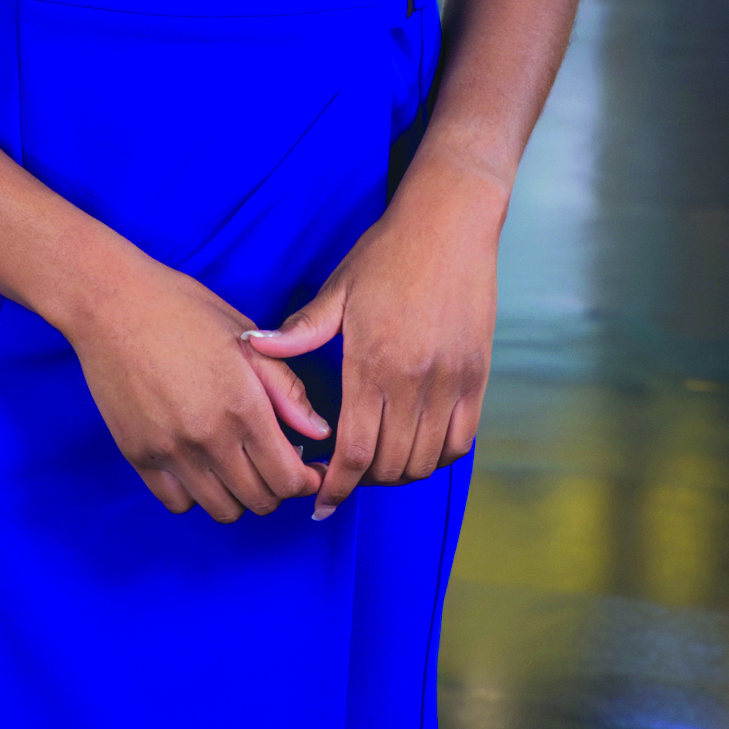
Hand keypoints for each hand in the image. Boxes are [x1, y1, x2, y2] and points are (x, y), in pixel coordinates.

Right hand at [66, 249, 328, 520]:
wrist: (111, 304)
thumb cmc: (183, 311)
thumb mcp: (248, 340)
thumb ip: (287, 391)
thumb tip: (318, 433)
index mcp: (243, 407)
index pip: (289, 479)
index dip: (306, 482)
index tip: (307, 471)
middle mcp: (208, 438)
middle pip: (260, 501)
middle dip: (277, 488)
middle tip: (275, 463)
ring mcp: (170, 452)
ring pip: (222, 510)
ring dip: (239, 495)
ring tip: (239, 466)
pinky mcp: (138, 455)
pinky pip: (178, 504)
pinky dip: (197, 495)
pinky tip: (201, 467)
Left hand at [241, 155, 503, 520]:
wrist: (449, 224)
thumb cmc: (387, 255)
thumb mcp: (337, 291)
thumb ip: (298, 332)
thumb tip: (252, 349)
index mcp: (371, 364)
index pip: (352, 451)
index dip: (335, 488)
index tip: (322, 504)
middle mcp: (413, 380)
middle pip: (387, 465)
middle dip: (361, 482)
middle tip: (344, 477)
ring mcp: (450, 382)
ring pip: (424, 460)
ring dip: (397, 474)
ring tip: (377, 465)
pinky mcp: (477, 377)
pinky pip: (460, 441)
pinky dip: (437, 457)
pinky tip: (415, 449)